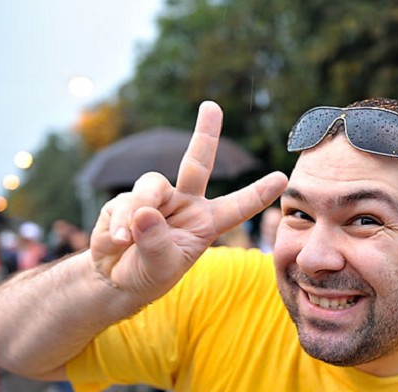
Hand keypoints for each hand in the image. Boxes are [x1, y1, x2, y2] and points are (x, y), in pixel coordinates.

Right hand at [90, 101, 286, 300]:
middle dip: (205, 134)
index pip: (236, 208)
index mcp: (205, 222)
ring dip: (138, 210)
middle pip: (196, 163)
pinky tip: (115, 243)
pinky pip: (124, 204)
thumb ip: (156, 243)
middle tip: (212, 107)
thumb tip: (144, 211)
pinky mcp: (127, 200)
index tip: (282, 178)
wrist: (115, 279)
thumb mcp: (160, 267)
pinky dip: (117, 226)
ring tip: (126, 240)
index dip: (257, 194)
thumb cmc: (148, 274)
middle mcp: (184, 204)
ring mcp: (155, 199)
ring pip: (151, 185)